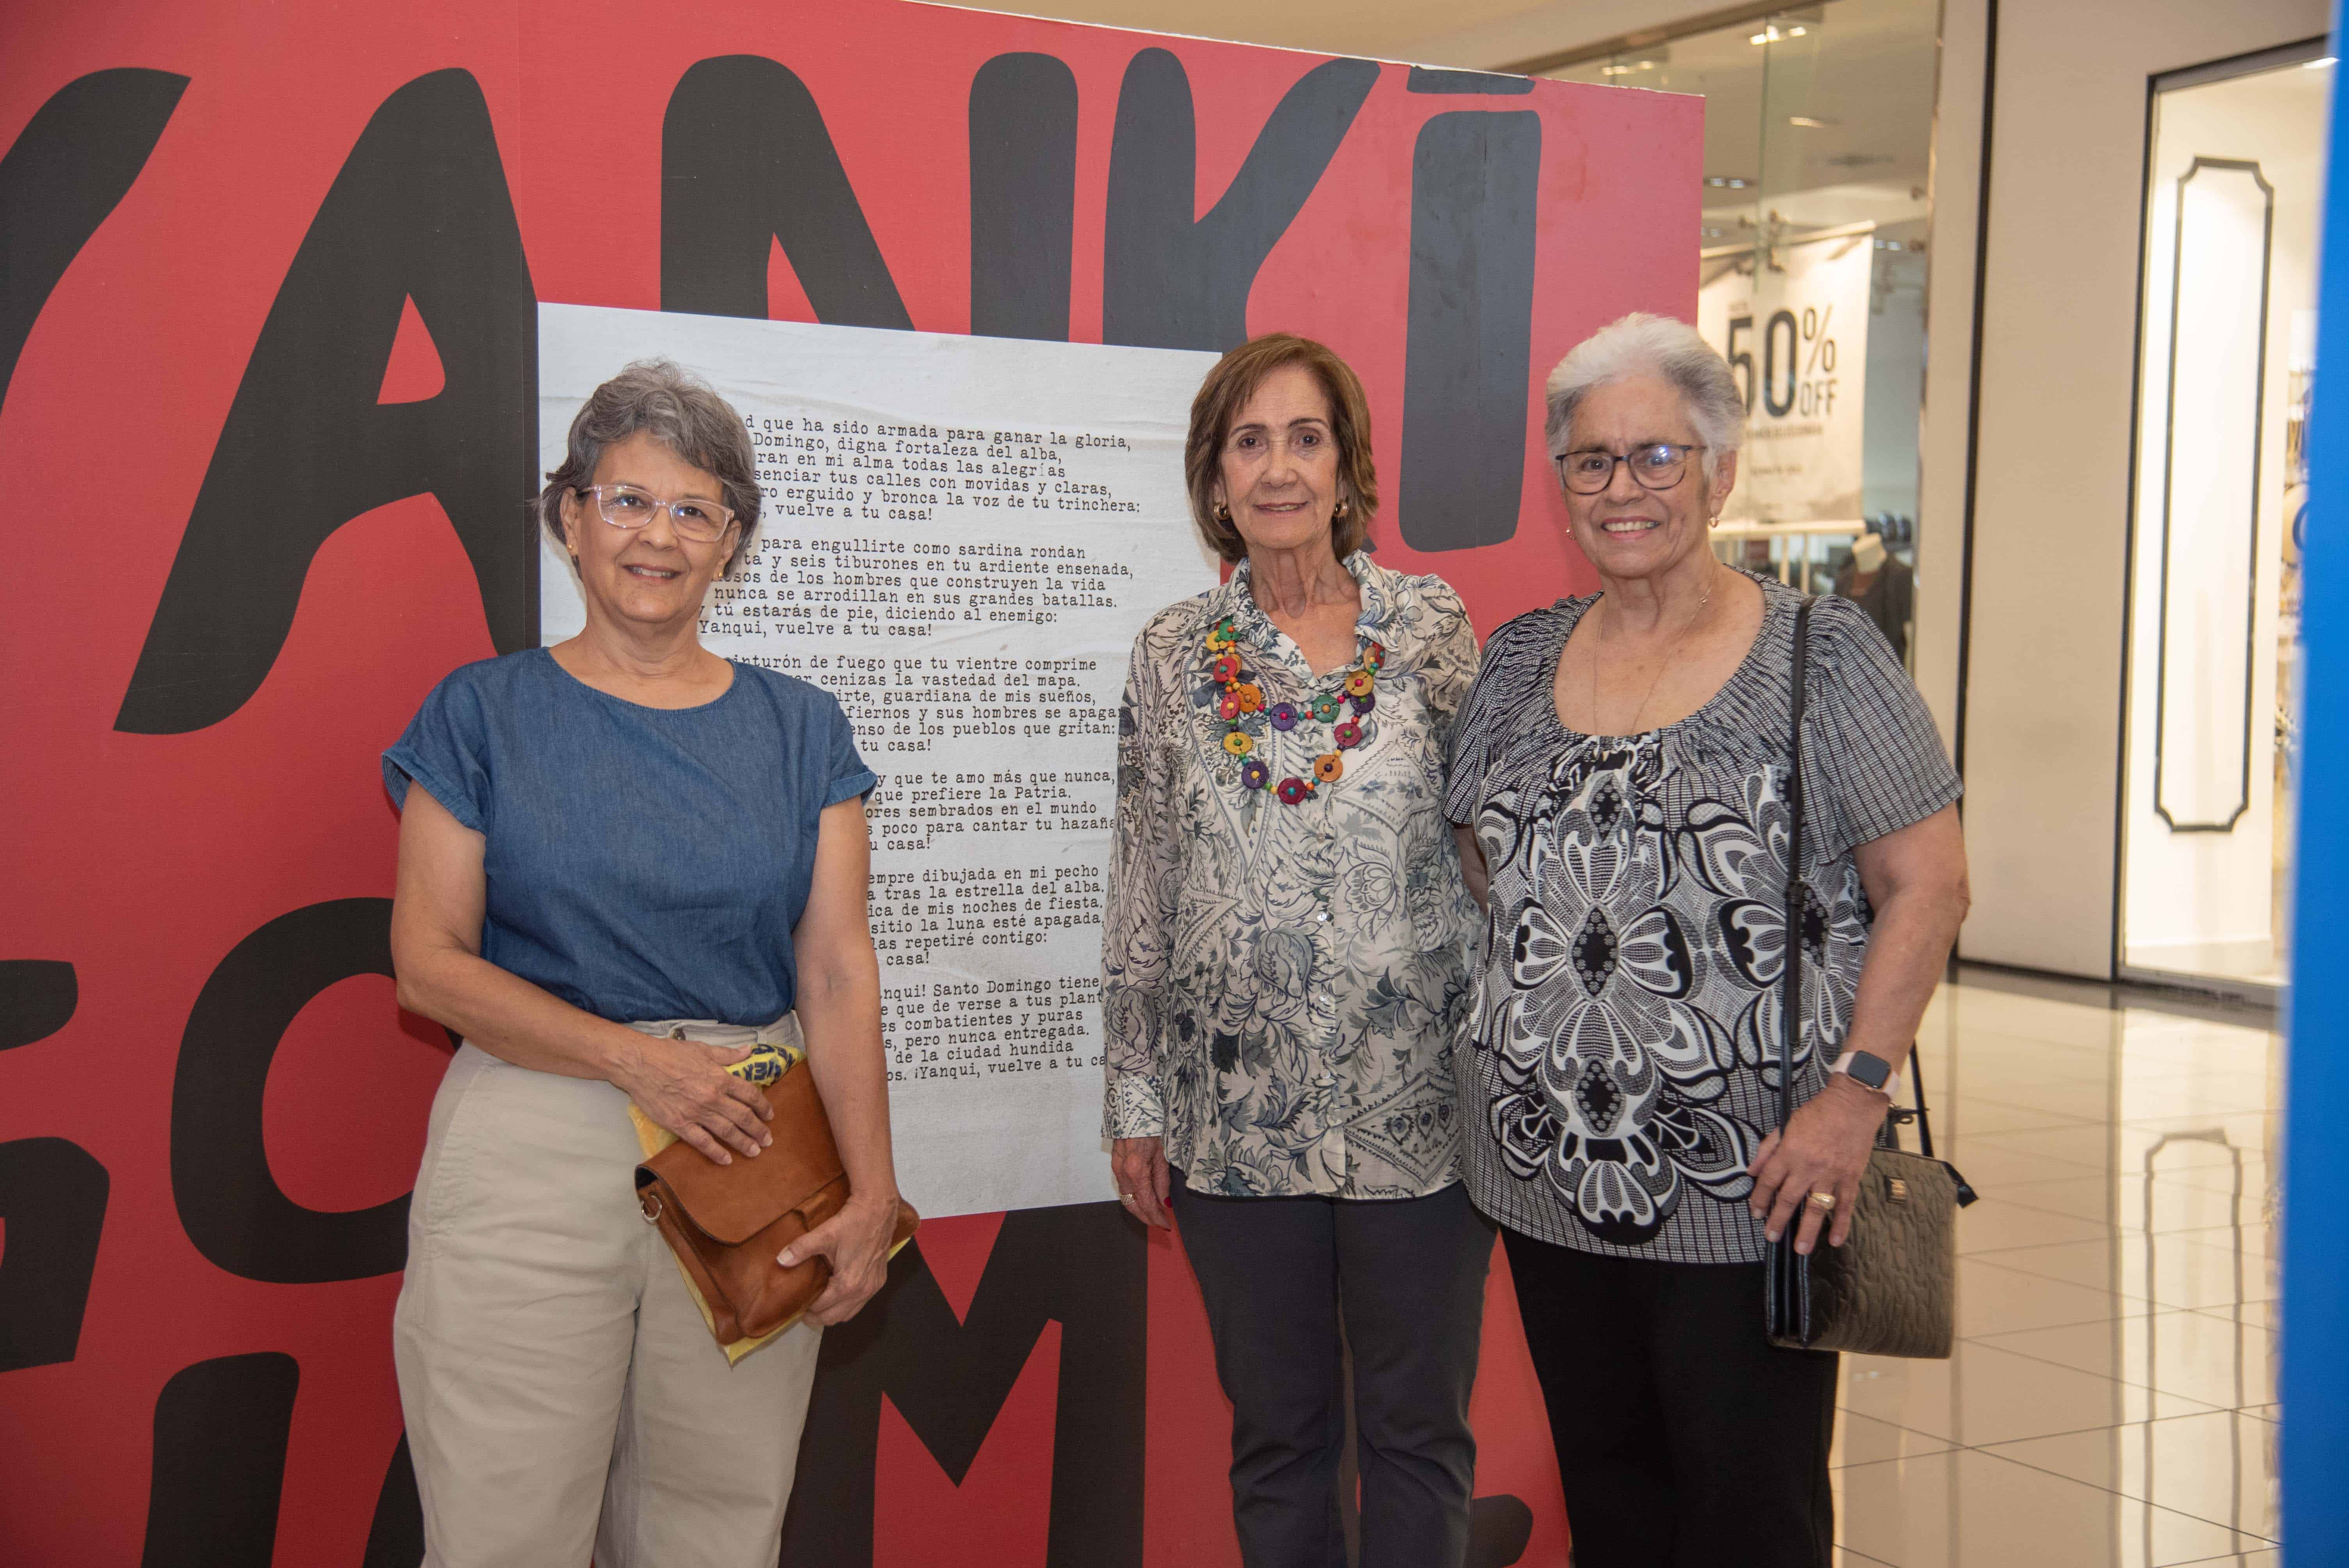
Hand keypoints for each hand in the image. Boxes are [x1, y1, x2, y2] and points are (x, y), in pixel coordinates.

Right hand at [609, 1032, 773, 1164]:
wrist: (639, 1065)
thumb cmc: (670, 1054)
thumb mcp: (703, 1049)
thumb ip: (728, 1054)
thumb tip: (749, 1051)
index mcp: (720, 1078)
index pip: (750, 1095)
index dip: (763, 1106)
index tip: (769, 1115)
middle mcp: (712, 1097)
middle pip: (743, 1117)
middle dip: (758, 1130)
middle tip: (768, 1140)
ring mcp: (696, 1113)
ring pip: (727, 1131)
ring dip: (743, 1143)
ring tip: (755, 1152)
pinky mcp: (680, 1124)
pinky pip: (702, 1142)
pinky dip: (716, 1152)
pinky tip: (726, 1160)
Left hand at [781, 1191, 898, 1325]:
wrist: (879, 1208)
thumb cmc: (853, 1221)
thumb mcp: (824, 1234)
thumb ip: (801, 1249)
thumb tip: (780, 1260)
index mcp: (848, 1284)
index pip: (822, 1309)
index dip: (806, 1309)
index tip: (796, 1305)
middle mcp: (863, 1290)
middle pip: (835, 1318)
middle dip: (817, 1316)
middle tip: (803, 1308)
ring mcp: (873, 1287)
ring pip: (849, 1313)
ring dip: (833, 1311)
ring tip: (819, 1301)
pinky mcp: (880, 1280)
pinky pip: (860, 1303)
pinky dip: (847, 1303)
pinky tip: (838, 1291)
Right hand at [1111, 1137, 1173, 1228]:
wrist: (1135, 1109)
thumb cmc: (1152, 1128)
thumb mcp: (1163, 1155)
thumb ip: (1162, 1181)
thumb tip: (1164, 1202)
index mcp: (1137, 1170)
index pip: (1147, 1203)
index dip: (1156, 1217)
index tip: (1166, 1224)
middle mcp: (1123, 1171)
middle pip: (1132, 1205)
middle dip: (1145, 1218)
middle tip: (1159, 1223)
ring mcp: (1116, 1167)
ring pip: (1125, 1197)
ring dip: (1139, 1209)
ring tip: (1153, 1213)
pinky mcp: (1115, 1163)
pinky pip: (1123, 1186)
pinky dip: (1133, 1197)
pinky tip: (1143, 1198)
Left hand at [1747, 1075, 1887, 1253]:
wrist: (1852, 1105)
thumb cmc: (1817, 1113)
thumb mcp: (1785, 1125)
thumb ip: (1767, 1149)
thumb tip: (1751, 1172)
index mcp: (1789, 1152)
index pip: (1769, 1181)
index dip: (1759, 1199)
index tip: (1755, 1213)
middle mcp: (1808, 1167)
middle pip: (1788, 1199)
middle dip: (1777, 1221)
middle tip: (1771, 1237)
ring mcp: (1831, 1174)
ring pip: (1816, 1208)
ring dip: (1808, 1231)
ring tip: (1801, 1249)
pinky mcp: (1851, 1178)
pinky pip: (1845, 1205)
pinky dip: (1841, 1224)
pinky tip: (1836, 1241)